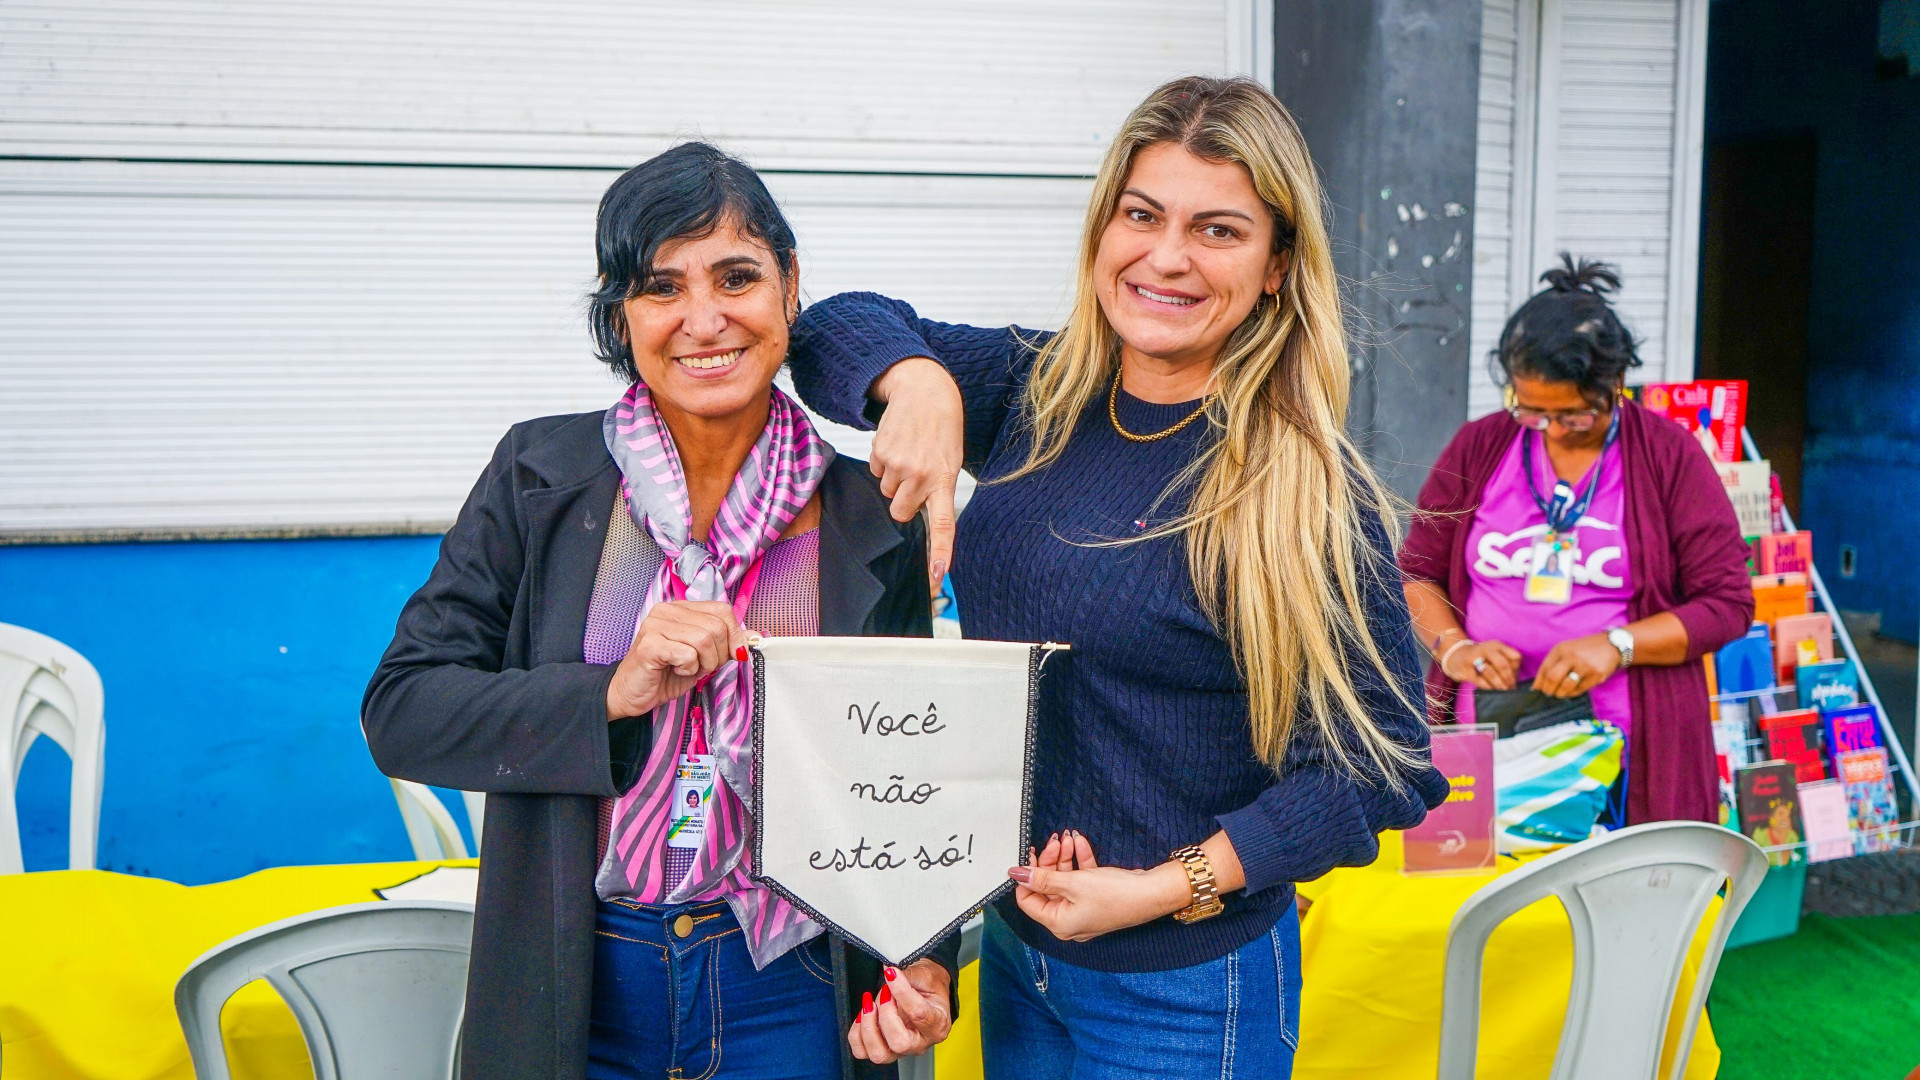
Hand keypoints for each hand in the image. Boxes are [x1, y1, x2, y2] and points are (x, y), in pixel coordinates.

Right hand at [604, 601, 751, 719]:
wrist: (632, 694)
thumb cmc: (666, 674)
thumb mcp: (704, 657)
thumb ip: (726, 644)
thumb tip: (754, 638)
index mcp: (681, 608)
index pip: (722, 610)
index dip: (735, 634)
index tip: (734, 654)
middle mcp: (667, 610)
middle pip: (716, 627)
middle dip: (718, 655)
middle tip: (701, 666)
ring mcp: (655, 625)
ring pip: (704, 640)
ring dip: (703, 663)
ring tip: (687, 668)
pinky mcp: (649, 645)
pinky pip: (688, 654)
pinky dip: (689, 669)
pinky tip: (675, 671)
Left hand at [848, 959, 951, 1063]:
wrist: (924, 992)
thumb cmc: (927, 986)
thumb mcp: (923, 975)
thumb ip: (906, 976)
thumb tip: (889, 973)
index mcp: (937, 1025)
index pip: (919, 1014)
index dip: (901, 992)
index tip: (891, 974)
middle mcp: (920, 1044)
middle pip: (899, 1043)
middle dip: (885, 1015)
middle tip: (884, 993)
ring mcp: (900, 1051)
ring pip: (879, 1053)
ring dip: (869, 1026)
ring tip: (870, 1004)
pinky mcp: (883, 1050)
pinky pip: (862, 1051)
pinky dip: (857, 1033)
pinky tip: (863, 1014)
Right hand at [869, 357, 964, 591]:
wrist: (925, 391)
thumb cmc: (941, 429)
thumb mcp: (950, 460)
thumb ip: (936, 489)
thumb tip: (913, 515)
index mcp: (944, 480)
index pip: (943, 523)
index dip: (939, 551)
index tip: (937, 575)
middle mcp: (921, 475)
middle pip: (900, 511)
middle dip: (903, 500)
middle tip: (915, 475)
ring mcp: (899, 464)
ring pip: (886, 491)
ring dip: (894, 477)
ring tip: (909, 452)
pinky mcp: (880, 452)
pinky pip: (875, 470)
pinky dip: (883, 461)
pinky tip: (897, 443)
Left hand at [1008, 830, 1189, 942]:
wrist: (1152, 893)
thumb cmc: (1116, 895)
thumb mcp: (1073, 883)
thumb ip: (1042, 877)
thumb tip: (1015, 874)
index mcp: (1059, 924)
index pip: (1028, 901)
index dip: (1027, 876)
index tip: (1031, 854)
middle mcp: (1069, 920)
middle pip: (1047, 887)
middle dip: (1050, 860)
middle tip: (1055, 840)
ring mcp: (1083, 909)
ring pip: (1064, 879)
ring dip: (1065, 857)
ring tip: (1068, 838)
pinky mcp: (1096, 897)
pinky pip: (1081, 878)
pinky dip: (1080, 861)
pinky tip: (1081, 842)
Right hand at [1442, 638, 1523, 689]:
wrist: (1456, 656)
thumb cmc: (1482, 658)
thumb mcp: (1495, 655)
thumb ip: (1507, 664)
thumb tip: (1515, 682)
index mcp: (1497, 645)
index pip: (1515, 657)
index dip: (1517, 670)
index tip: (1515, 679)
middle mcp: (1486, 648)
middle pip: (1503, 665)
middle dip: (1508, 679)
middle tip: (1510, 689)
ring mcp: (1474, 658)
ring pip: (1491, 673)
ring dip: (1499, 685)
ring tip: (1502, 692)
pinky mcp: (1465, 669)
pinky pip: (1480, 681)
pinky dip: (1488, 687)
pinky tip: (1491, 691)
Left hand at [1531, 633, 1621, 698]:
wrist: (1611, 645)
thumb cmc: (1583, 649)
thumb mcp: (1566, 650)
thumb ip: (1552, 664)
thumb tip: (1537, 686)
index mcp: (1561, 649)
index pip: (1544, 669)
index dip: (1539, 682)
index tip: (1538, 689)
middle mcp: (1572, 656)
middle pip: (1553, 678)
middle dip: (1548, 690)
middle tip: (1549, 693)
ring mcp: (1584, 666)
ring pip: (1566, 686)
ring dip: (1560, 693)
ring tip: (1559, 693)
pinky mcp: (1596, 675)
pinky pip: (1579, 689)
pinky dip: (1572, 693)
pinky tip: (1571, 691)